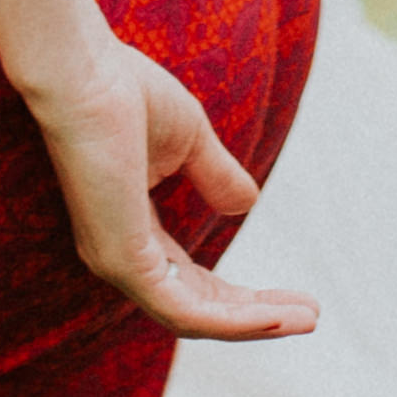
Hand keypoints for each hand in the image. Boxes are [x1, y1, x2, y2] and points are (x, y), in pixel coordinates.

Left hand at [18, 39, 315, 342]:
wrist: (85, 72)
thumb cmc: (123, 92)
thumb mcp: (189, 140)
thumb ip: (216, 176)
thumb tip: (247, 204)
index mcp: (132, 233)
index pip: (192, 284)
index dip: (244, 296)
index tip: (296, 297)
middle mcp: (120, 257)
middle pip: (199, 309)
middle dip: (258, 316)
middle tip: (311, 317)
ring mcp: (118, 263)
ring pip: (195, 319)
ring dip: (256, 324)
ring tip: (308, 320)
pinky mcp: (123, 261)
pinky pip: (185, 312)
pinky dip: (234, 322)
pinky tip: (277, 318)